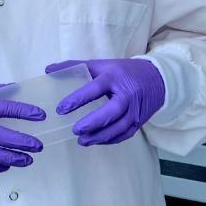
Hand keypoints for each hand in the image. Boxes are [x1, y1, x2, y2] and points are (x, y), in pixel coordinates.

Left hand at [50, 58, 164, 145]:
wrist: (156, 79)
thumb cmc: (122, 72)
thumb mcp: (101, 64)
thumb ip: (75, 67)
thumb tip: (49, 69)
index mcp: (114, 77)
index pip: (95, 88)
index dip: (77, 99)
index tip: (61, 109)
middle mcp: (127, 94)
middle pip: (111, 111)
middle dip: (93, 123)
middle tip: (75, 130)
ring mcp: (135, 109)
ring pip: (119, 127)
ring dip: (100, 136)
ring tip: (81, 140)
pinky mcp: (139, 121)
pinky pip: (124, 135)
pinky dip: (110, 140)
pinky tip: (95, 141)